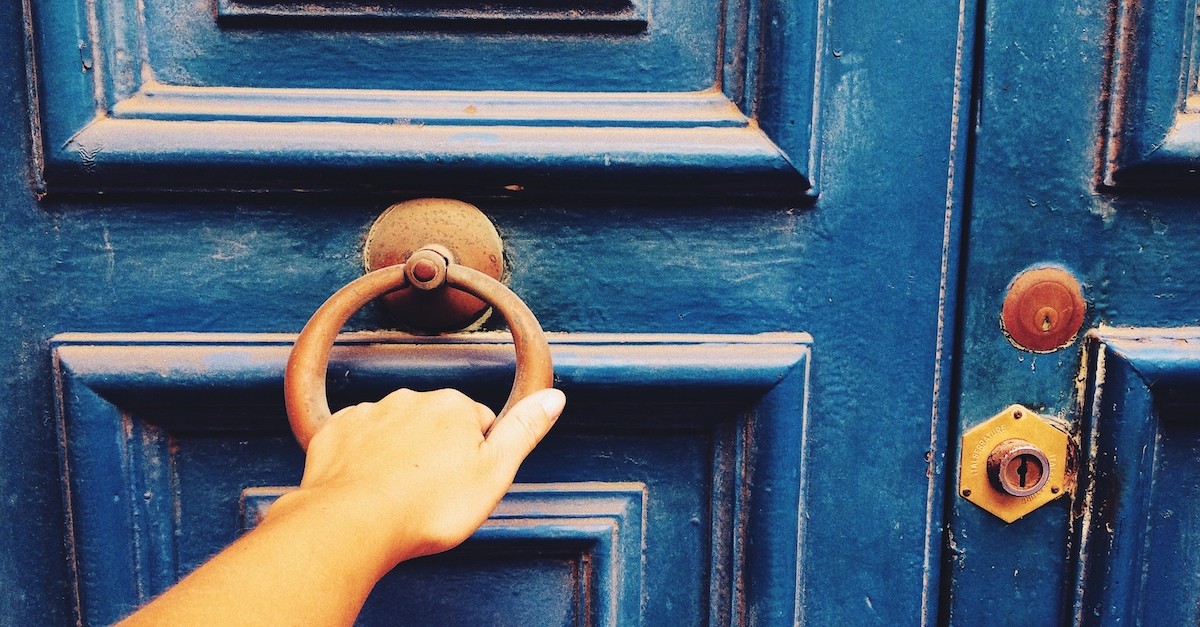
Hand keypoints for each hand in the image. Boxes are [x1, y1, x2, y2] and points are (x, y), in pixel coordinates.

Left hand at [268, 387, 566, 571]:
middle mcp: (411, 399)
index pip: (479, 423)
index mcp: (454, 406)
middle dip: (436, 452)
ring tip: (398, 495)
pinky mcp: (336, 431)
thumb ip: (524, 431)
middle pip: (435, 424)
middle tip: (433, 495)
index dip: (477, 458)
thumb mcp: (494, 474)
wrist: (353, 522)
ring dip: (399, 454)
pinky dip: (362, 458)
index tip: (465, 485)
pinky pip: (356, 439)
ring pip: (395, 430)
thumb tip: (554, 396)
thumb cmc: (427, 506)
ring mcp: (370, 413)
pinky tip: (367, 487)